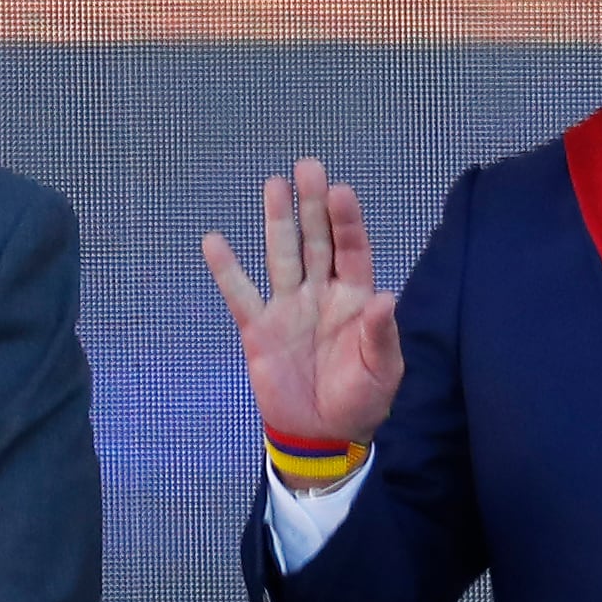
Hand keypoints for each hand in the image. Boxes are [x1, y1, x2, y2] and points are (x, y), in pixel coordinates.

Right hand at [201, 157, 403, 447]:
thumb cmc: (361, 400)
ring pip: (281, 255)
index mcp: (355, 299)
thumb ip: (381, 335)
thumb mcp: (382, 372)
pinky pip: (240, 294)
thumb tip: (387, 297)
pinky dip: (226, 270)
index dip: (346, 222)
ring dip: (276, 222)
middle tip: (307, 166)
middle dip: (311, 205)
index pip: (352, 250)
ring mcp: (287, 308)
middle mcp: (320, 293)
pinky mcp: (258, 329)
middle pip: (316, 241)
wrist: (323, 435)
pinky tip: (213, 242)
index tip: (340, 191)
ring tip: (273, 185)